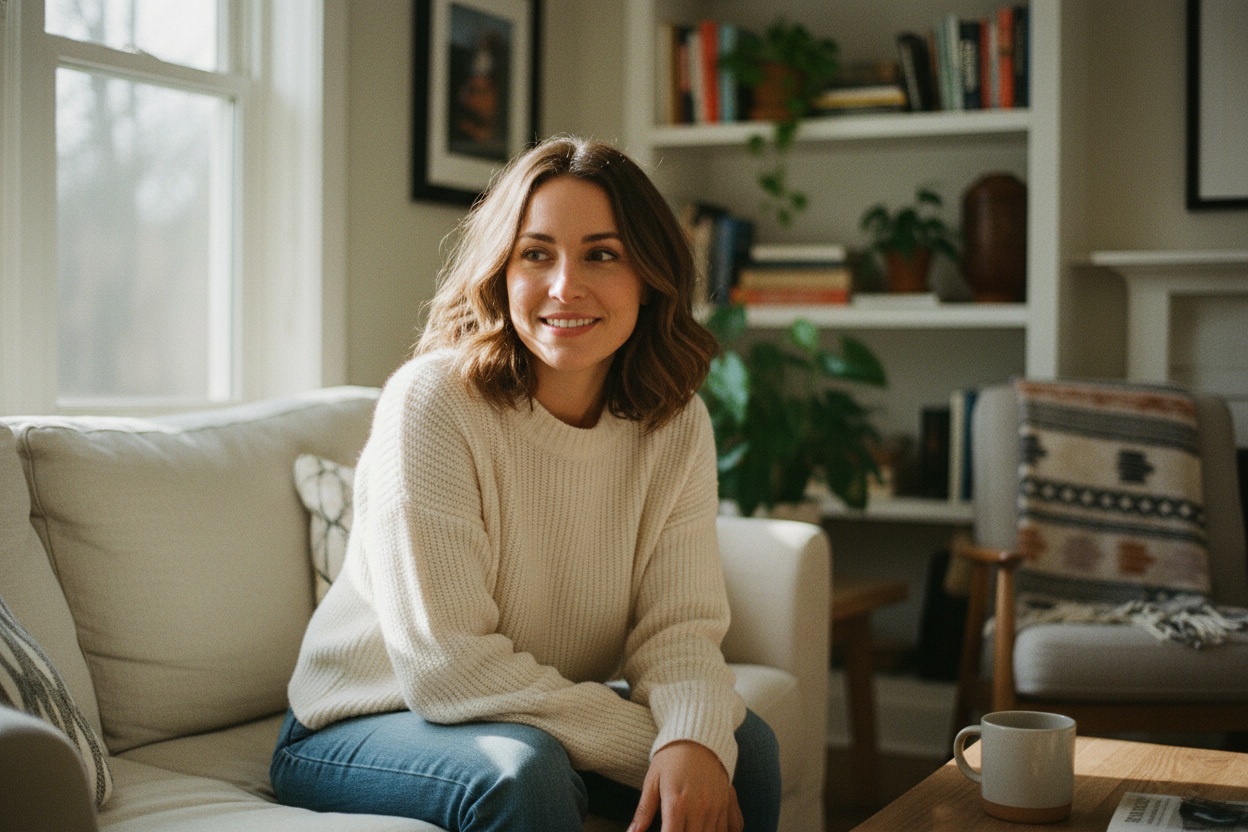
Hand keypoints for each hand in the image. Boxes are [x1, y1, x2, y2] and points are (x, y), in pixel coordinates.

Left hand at [627, 741, 743, 831]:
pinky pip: (728, 829)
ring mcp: (715, 807)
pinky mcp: (726, 803)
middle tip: (675, 828)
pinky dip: (718, 831)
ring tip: (688, 826)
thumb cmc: (670, 757)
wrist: (698, 735)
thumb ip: (643, 812)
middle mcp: (698, 808)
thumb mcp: (652, 781)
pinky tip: (706, 827)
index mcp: (676, 804)